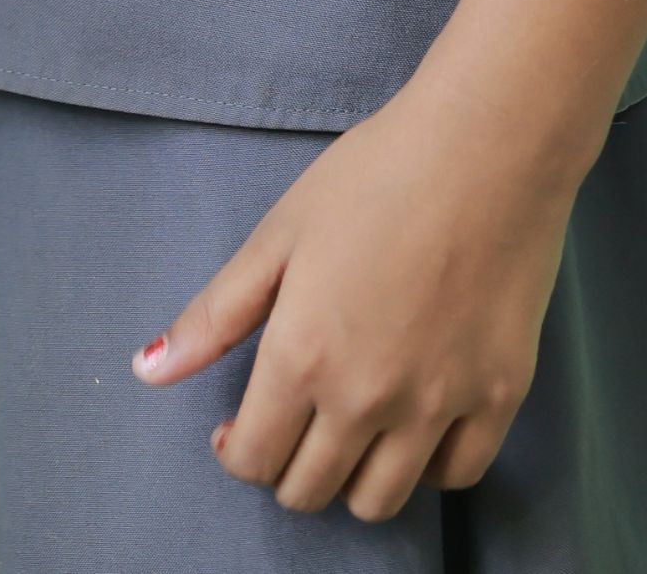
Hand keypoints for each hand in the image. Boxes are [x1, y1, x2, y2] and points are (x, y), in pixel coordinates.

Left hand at [134, 82, 575, 520]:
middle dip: (287, 467)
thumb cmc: (375, 175)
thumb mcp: (279, 233)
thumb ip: (215, 314)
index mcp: (302, 355)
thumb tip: (147, 371)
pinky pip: (456, 477)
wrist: (486, 144)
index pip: (253, 459)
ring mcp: (438, 406)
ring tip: (350, 427)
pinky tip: (415, 422)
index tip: (239, 427)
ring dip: (352, 478)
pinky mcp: (499, 399)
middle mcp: (367, 398)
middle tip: (293, 421)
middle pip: (310, 491)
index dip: (237, 450)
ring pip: (379, 501)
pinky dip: (429, 465)